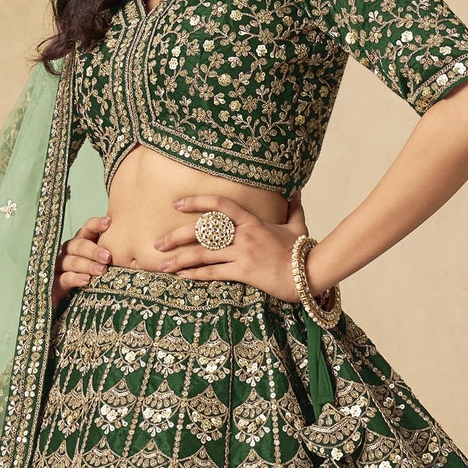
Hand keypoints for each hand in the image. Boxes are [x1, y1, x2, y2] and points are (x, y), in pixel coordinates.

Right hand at [52, 216, 111, 308]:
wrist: (69, 301)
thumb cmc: (94, 276)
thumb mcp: (103, 263)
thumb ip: (113, 254)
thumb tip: (137, 249)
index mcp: (82, 242)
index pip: (87, 228)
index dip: (96, 224)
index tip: (109, 222)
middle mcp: (70, 251)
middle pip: (78, 245)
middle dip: (93, 250)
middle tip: (108, 257)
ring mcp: (61, 266)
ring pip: (71, 261)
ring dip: (87, 265)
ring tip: (101, 270)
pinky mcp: (56, 282)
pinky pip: (65, 278)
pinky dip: (76, 278)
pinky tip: (86, 280)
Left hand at [154, 192, 307, 299]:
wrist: (310, 273)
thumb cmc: (302, 251)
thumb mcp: (298, 225)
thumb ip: (293, 208)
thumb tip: (295, 191)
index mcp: (253, 221)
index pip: (220, 205)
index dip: (197, 202)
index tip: (177, 204)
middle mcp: (244, 235)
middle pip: (203, 231)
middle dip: (176, 236)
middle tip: (158, 242)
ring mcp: (242, 254)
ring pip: (203, 254)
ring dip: (179, 259)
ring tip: (161, 264)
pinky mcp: (243, 273)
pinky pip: (213, 272)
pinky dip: (194, 274)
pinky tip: (181, 276)